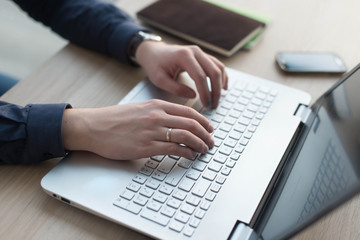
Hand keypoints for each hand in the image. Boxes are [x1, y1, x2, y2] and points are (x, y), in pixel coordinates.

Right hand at [62, 100, 213, 159]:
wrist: (94, 126)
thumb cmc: (115, 119)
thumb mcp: (140, 109)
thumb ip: (159, 113)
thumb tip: (177, 122)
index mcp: (157, 105)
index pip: (189, 112)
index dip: (204, 122)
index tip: (210, 129)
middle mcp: (157, 116)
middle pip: (192, 124)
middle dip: (206, 135)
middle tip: (211, 142)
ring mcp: (152, 132)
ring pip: (186, 136)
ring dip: (200, 144)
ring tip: (204, 150)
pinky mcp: (146, 147)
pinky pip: (174, 149)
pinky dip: (187, 153)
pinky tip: (190, 156)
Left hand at [136, 41, 227, 107]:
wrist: (154, 52)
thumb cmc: (155, 65)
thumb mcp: (160, 79)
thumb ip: (175, 88)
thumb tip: (193, 96)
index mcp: (183, 56)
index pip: (200, 76)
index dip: (205, 92)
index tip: (206, 105)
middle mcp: (195, 52)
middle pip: (214, 71)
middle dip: (216, 90)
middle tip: (213, 105)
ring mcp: (200, 52)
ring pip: (218, 68)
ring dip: (220, 85)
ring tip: (217, 99)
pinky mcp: (203, 56)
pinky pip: (217, 65)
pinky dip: (222, 77)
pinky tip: (223, 88)